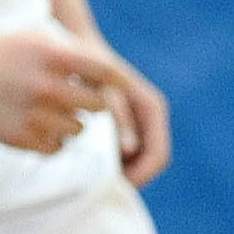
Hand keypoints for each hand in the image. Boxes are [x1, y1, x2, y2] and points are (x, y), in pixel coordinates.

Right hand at [0, 28, 170, 184]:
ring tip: (48, 110)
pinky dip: (52, 139)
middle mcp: (46, 86)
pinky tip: (37, 125)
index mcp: (51, 57)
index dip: (114, 81)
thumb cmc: (0, 54)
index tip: (111, 85)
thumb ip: (74, 55)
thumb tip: (112, 79)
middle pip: (98, 105)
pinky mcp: (21, 138)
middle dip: (89, 102)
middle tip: (73, 97)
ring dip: (69, 121)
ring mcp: (34, 114)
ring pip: (79, 128)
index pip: (105, 73)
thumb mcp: (35, 40)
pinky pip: (57, 146)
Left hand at [95, 46, 171, 187]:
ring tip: (91, 179)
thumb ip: (118, 117)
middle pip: (149, 161)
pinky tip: (84, 163)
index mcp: (153, 110)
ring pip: (135, 158)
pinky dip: (108, 160)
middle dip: (129, 177)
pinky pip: (121, 150)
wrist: (76, 44)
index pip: (158, 156)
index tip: (115, 187)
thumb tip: (130, 150)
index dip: (140, 176)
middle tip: (100, 189)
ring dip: (118, 171)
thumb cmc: (89, 64)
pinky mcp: (122, 121)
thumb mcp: (103, 89)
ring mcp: (137, 119)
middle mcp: (149, 116)